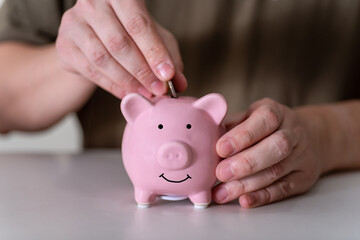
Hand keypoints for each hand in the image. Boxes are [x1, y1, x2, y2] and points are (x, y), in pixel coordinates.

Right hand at [56, 0, 186, 98]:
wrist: (92, 35)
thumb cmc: (128, 32)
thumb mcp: (154, 38)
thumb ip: (168, 57)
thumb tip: (179, 83)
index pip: (138, 24)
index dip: (154, 52)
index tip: (168, 75)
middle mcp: (93, 3)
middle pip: (120, 42)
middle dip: (142, 71)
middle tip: (158, 90)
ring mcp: (75, 23)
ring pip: (103, 58)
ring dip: (128, 81)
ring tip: (145, 93)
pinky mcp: (65, 45)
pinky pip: (91, 70)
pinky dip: (112, 85)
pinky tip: (127, 93)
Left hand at [213, 98, 322, 207]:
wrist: (304, 136)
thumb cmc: (265, 127)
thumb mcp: (249, 117)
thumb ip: (230, 126)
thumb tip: (205, 137)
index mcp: (276, 113)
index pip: (265, 120)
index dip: (242, 135)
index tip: (220, 148)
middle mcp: (293, 132)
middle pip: (276, 147)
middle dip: (246, 163)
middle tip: (221, 173)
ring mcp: (301, 156)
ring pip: (277, 171)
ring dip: (247, 184)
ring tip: (222, 192)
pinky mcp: (303, 178)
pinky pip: (284, 189)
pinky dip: (262, 196)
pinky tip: (243, 200)